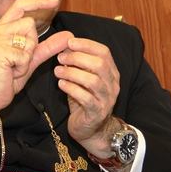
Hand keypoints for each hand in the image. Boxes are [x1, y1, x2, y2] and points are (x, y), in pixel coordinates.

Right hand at [0, 0, 71, 139]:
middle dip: (32, 44)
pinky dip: (22, 67)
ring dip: (27, 58)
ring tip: (13, 68)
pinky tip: (10, 73)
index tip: (55, 1)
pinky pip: (24, 55)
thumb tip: (68, 36)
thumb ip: (47, 47)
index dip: (38, 1)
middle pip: (29, 24)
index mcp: (1, 29)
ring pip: (29, 39)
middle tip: (19, 61)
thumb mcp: (30, 60)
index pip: (20, 6)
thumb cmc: (6, 79)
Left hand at [54, 37, 121, 156]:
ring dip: (72, 73)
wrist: (90, 129)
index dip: (87, 44)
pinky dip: (72, 88)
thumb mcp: (82, 78)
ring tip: (57, 71)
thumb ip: (77, 63)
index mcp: (111, 73)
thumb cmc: (84, 100)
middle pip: (100, 64)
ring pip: (93, 81)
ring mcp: (106, 99)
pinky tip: (61, 84)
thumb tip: (65, 45)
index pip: (104, 52)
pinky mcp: (97, 113)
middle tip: (60, 57)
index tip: (69, 42)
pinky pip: (86, 98)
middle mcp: (112, 85)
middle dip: (78, 58)